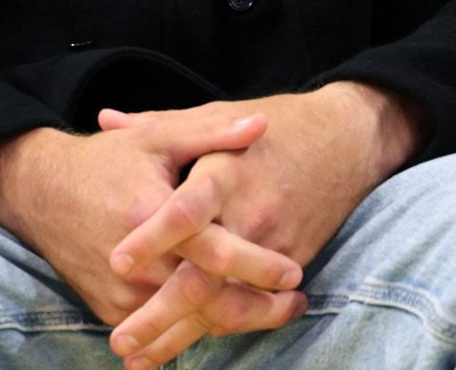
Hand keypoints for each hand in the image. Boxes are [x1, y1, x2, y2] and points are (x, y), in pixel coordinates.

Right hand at [0, 113, 296, 328]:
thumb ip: (212, 132)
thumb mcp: (159, 135)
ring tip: (278, 313)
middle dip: (255, 309)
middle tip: (297, 303)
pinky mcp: (110, 311)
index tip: (294, 273)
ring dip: (233, 322)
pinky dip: (199, 325)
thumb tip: (262, 125)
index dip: (256, 265)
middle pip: (204, 301)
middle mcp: (132, 265)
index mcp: (148, 216)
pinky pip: (163, 329)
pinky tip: (234, 316)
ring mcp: (119, 294)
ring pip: (186, 323)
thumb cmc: (107, 159)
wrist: (41, 192)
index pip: (212, 253)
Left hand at [100, 84, 426, 366]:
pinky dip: (218, 328)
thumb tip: (105, 119)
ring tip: (141, 360)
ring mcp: (274, 245)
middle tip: (120, 340)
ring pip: (226, 303)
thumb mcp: (221, 111)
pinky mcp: (293, 262)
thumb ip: (163, 122)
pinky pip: (252, 305)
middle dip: (160, 314)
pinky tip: (185, 345)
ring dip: (183, 335)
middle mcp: (250, 214)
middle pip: (204, 275)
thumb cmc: (280, 123)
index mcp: (227, 172)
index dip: (153, 237)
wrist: (349, 139)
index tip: (116, 261)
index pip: (187, 211)